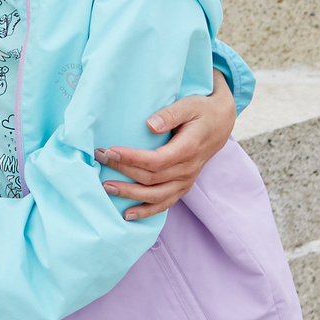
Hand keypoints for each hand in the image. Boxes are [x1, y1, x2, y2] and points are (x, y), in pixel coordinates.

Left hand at [97, 71, 235, 220]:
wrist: (221, 123)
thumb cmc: (202, 111)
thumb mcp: (189, 105)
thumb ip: (170, 114)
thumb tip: (150, 125)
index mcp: (188, 150)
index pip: (155, 160)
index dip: (131, 159)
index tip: (109, 151)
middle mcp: (187, 170)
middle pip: (151, 179)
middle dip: (122, 171)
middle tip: (99, 160)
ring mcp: (185, 181)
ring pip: (155, 196)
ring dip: (130, 195)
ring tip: (106, 188)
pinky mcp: (182, 187)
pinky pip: (164, 204)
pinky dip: (146, 212)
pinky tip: (127, 214)